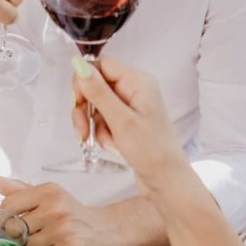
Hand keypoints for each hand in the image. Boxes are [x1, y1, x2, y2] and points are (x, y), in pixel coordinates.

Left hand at [0, 177, 111, 245]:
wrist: (104, 230)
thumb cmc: (71, 213)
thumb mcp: (48, 196)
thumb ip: (20, 190)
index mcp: (47, 192)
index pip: (8, 206)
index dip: (5, 219)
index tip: (13, 223)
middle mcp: (56, 208)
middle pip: (15, 230)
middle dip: (21, 237)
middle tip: (36, 234)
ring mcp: (64, 229)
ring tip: (49, 242)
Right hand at [71, 55, 189, 196]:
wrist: (167, 181)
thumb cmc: (152, 152)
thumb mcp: (120, 120)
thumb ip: (98, 92)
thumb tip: (79, 65)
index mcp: (138, 82)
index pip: (102, 65)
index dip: (85, 80)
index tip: (77, 101)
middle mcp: (135, 90)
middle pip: (96, 85)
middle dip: (85, 108)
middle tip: (82, 128)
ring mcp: (131, 107)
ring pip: (97, 105)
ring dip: (93, 125)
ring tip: (103, 142)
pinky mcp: (128, 122)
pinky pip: (104, 120)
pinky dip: (102, 133)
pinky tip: (112, 146)